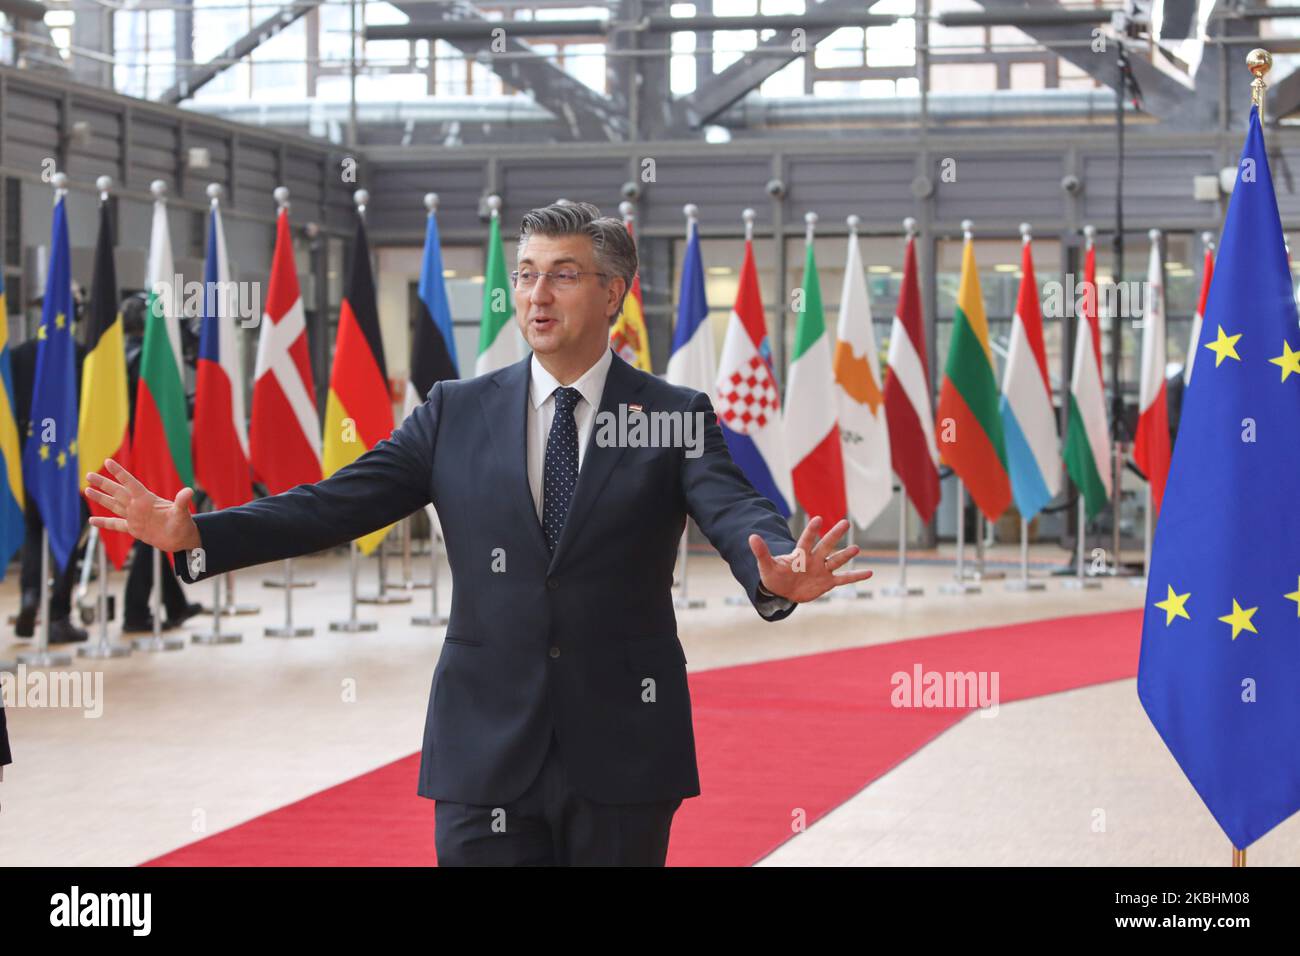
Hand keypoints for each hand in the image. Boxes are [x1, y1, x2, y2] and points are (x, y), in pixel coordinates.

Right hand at [84, 458, 201, 552]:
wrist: (182, 539)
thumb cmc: (184, 524)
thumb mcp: (182, 513)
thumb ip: (182, 502)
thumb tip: (189, 491)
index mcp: (147, 499)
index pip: (130, 483)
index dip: (119, 473)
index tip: (107, 461)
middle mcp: (138, 506)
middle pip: (117, 492)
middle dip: (103, 483)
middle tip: (88, 474)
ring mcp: (135, 517)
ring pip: (113, 505)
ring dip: (101, 498)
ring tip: (86, 490)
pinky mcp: (134, 529)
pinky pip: (116, 524)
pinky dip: (104, 523)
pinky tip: (92, 521)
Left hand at [748, 516, 871, 603]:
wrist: (783, 591)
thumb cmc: (775, 576)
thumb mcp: (767, 566)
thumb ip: (762, 552)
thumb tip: (751, 536)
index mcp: (800, 555)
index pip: (806, 540)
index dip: (811, 531)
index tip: (817, 518)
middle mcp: (814, 559)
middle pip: (825, 545)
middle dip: (834, 535)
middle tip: (845, 522)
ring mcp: (822, 570)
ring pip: (836, 561)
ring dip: (845, 555)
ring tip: (856, 548)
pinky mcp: (827, 583)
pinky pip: (844, 579)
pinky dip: (856, 577)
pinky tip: (870, 573)